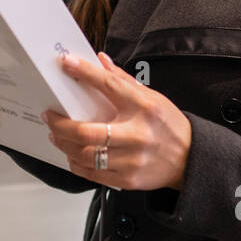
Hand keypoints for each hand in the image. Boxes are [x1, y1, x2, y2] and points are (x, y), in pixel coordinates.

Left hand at [42, 52, 191, 191]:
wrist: (190, 158)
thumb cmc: (169, 126)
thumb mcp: (153, 97)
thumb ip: (123, 80)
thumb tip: (101, 61)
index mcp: (144, 107)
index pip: (109, 86)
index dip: (85, 73)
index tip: (66, 64)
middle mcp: (137, 134)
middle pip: (88, 132)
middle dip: (62, 124)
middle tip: (50, 116)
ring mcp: (131, 160)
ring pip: (85, 155)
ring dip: (64, 144)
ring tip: (57, 135)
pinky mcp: (127, 179)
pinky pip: (92, 173)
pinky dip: (76, 163)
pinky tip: (72, 154)